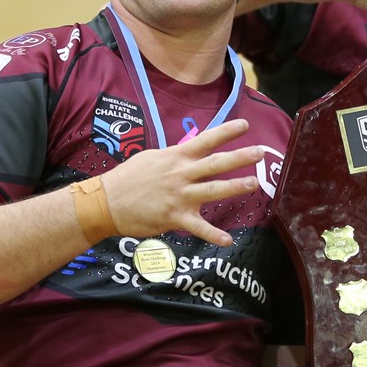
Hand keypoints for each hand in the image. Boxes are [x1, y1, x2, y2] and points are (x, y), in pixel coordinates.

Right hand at [99, 119, 263, 245]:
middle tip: (260, 152)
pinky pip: (198, 228)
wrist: (105, 202)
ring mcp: (179, 196)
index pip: (205, 140)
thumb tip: (191, 149)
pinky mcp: (174, 217)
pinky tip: (228, 241)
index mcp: (175, 157)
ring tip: (255, 184)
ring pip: (213, 190)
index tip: (245, 125)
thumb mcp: (152, 158)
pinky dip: (214, 235)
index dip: (226, 132)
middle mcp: (181, 174)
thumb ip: (174, 155)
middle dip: (240, 157)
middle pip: (215, 163)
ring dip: (235, 187)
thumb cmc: (128, 178)